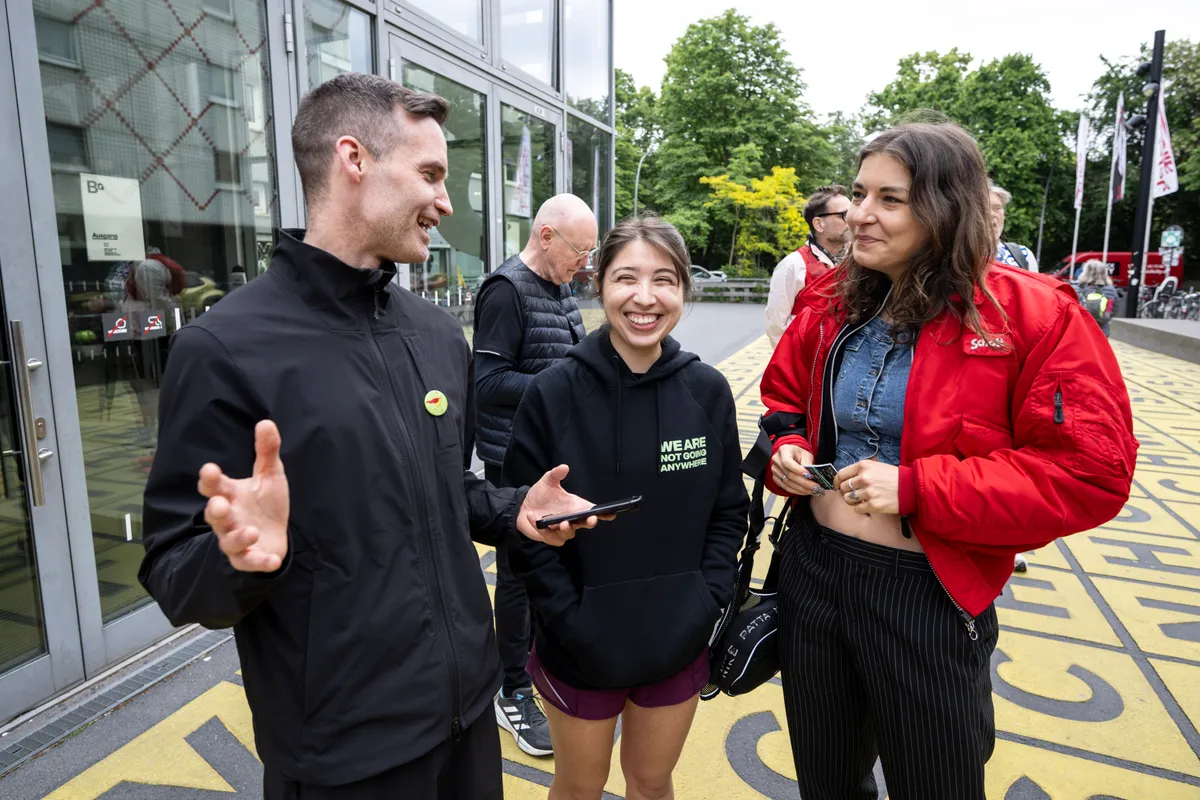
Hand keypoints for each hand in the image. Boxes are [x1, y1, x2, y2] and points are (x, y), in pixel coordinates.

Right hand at [198, 420, 289, 571]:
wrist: (276, 534)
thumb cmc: (266, 503)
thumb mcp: (270, 475)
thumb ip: (267, 451)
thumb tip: (266, 421)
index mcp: (230, 495)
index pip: (214, 486)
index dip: (210, 479)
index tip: (210, 469)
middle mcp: (229, 517)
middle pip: (214, 515)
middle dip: (215, 510)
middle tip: (218, 504)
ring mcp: (236, 539)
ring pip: (228, 541)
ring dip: (237, 537)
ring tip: (250, 531)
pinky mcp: (249, 558)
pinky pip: (249, 562)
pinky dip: (259, 562)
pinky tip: (272, 560)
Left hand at [517, 465, 611, 545]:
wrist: (523, 506)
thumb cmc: (540, 495)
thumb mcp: (547, 482)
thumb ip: (556, 474)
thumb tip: (564, 467)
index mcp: (575, 506)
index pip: (592, 511)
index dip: (604, 514)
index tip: (611, 513)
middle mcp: (571, 519)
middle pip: (585, 524)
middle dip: (589, 522)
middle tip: (591, 519)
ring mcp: (562, 530)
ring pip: (570, 534)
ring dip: (567, 529)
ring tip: (563, 522)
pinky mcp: (551, 537)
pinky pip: (551, 537)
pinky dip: (544, 529)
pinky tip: (534, 518)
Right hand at [771, 444, 823, 496]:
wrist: (792, 456)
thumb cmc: (800, 454)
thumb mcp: (806, 455)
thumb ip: (807, 464)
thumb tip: (810, 476)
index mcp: (783, 450)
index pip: (787, 462)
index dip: (798, 470)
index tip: (810, 476)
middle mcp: (776, 460)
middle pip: (789, 475)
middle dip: (804, 483)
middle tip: (816, 488)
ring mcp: (774, 470)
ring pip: (788, 483)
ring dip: (802, 489)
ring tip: (813, 491)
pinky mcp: (775, 478)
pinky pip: (785, 487)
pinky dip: (796, 491)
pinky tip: (805, 492)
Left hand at [835, 460, 898, 514]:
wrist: (911, 487)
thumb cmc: (893, 477)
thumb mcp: (876, 466)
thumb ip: (860, 471)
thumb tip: (844, 478)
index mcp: (864, 466)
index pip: (841, 474)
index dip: (836, 481)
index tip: (837, 486)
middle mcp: (864, 478)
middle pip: (843, 488)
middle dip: (846, 492)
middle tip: (854, 493)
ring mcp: (868, 492)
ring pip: (848, 499)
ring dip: (852, 501)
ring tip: (862, 499)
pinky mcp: (873, 505)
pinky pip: (856, 509)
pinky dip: (861, 508)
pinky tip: (868, 505)